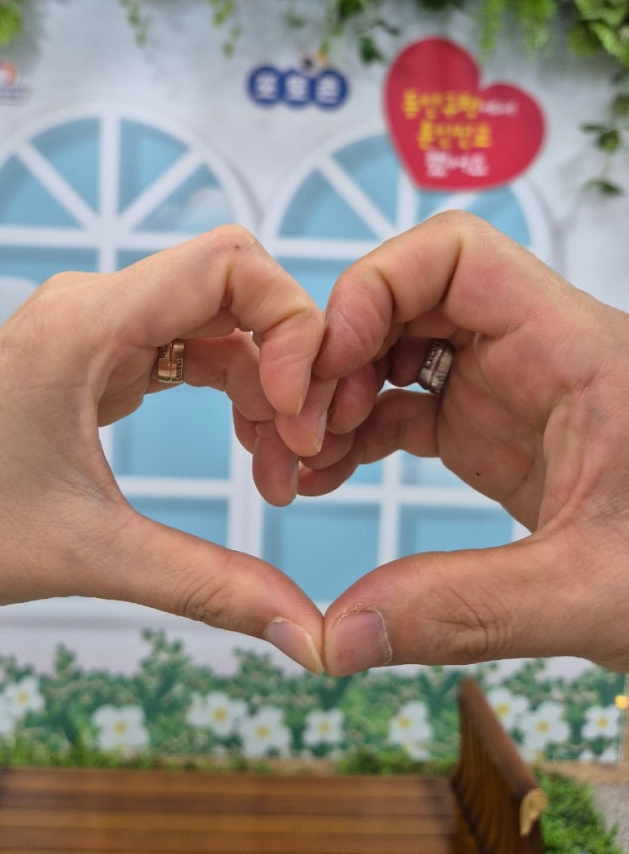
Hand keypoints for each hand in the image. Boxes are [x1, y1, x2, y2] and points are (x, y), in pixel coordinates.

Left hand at [0, 226, 332, 672]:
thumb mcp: (92, 554)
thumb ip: (208, 585)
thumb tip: (306, 633)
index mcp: (88, 321)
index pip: (230, 264)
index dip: (289, 324)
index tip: (293, 413)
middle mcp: (97, 307)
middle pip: (236, 294)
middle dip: (287, 367)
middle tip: (301, 454)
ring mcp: (99, 330)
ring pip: (221, 326)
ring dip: (263, 389)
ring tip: (277, 472)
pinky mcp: (101, 359)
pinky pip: (192, 352)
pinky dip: (233, 394)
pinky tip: (250, 449)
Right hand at [303, 210, 628, 673]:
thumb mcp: (594, 594)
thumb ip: (466, 609)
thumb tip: (337, 634)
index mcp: (571, 349)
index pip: (457, 256)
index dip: (377, 286)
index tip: (330, 361)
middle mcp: (531, 352)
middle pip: (407, 299)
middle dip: (338, 352)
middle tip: (296, 428)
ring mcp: (505, 391)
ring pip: (395, 351)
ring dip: (337, 396)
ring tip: (296, 460)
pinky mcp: (488, 432)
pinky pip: (403, 407)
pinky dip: (355, 434)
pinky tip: (322, 476)